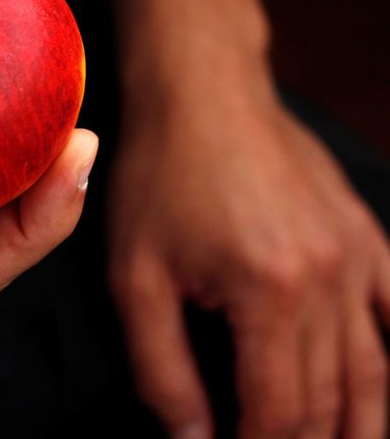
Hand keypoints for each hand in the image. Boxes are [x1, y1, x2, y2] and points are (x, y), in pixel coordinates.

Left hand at [108, 77, 389, 438]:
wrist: (202, 95)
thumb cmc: (162, 175)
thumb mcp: (134, 274)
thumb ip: (162, 365)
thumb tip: (190, 436)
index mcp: (268, 292)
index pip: (278, 409)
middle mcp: (328, 279)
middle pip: (331, 397)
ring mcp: (357, 255)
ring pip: (375, 368)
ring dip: (364, 423)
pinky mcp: (366, 235)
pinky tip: (386, 388)